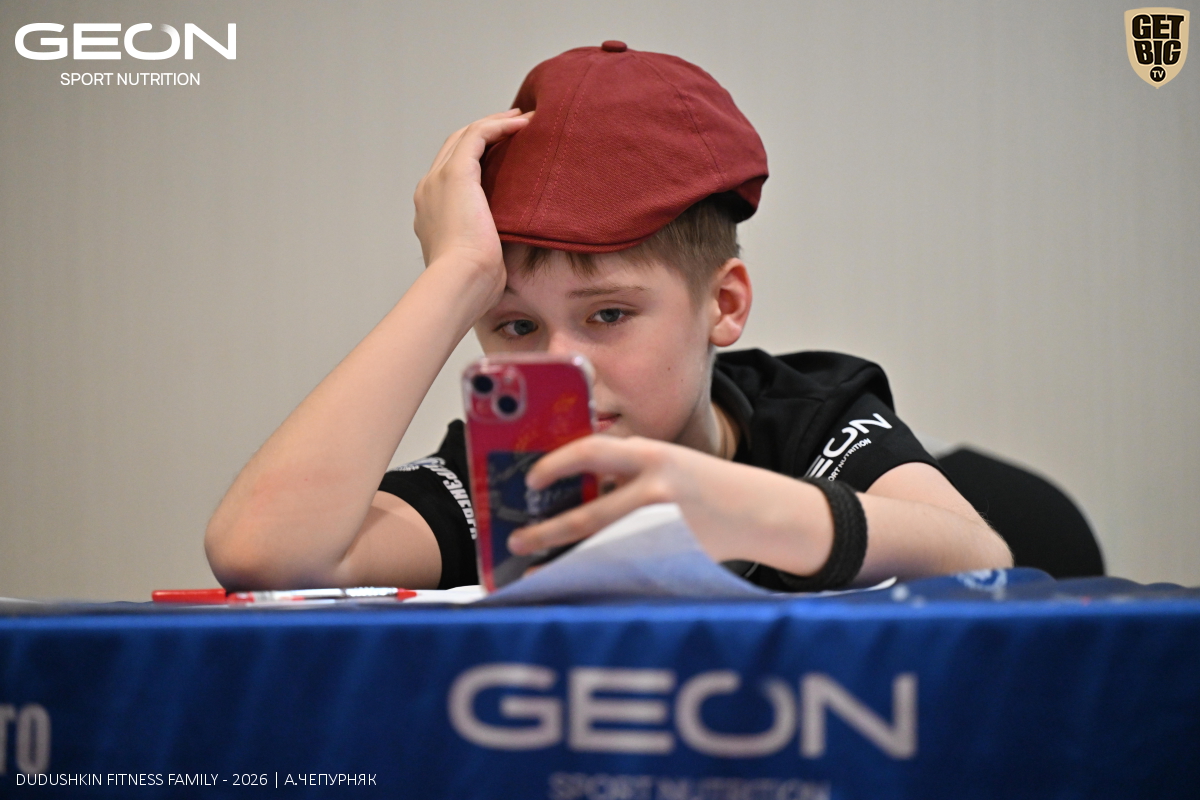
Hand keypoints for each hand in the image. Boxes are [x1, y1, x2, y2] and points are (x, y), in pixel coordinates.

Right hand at [412, 109, 532, 299]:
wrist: (460, 283)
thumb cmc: (472, 284)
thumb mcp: (478, 260)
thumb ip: (486, 246)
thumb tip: (504, 252)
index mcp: (431, 211)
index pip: (452, 171)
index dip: (477, 156)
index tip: (505, 151)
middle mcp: (429, 190)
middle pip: (455, 146)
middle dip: (485, 132)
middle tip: (515, 125)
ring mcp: (438, 180)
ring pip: (465, 136)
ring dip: (495, 123)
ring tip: (523, 119)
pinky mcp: (455, 174)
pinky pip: (478, 135)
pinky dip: (500, 125)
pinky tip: (523, 124)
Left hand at [508, 435, 834, 574]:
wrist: (758, 510)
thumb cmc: (702, 484)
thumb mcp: (667, 462)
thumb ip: (625, 470)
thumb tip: (567, 487)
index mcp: (653, 455)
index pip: (592, 450)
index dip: (555, 464)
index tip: (530, 478)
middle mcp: (657, 489)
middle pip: (589, 515)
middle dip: (546, 531)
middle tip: (516, 540)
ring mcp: (665, 528)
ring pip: (600, 548)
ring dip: (562, 558)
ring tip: (533, 565)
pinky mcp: (671, 557)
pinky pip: (621, 567)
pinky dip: (591, 572)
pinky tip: (570, 577)